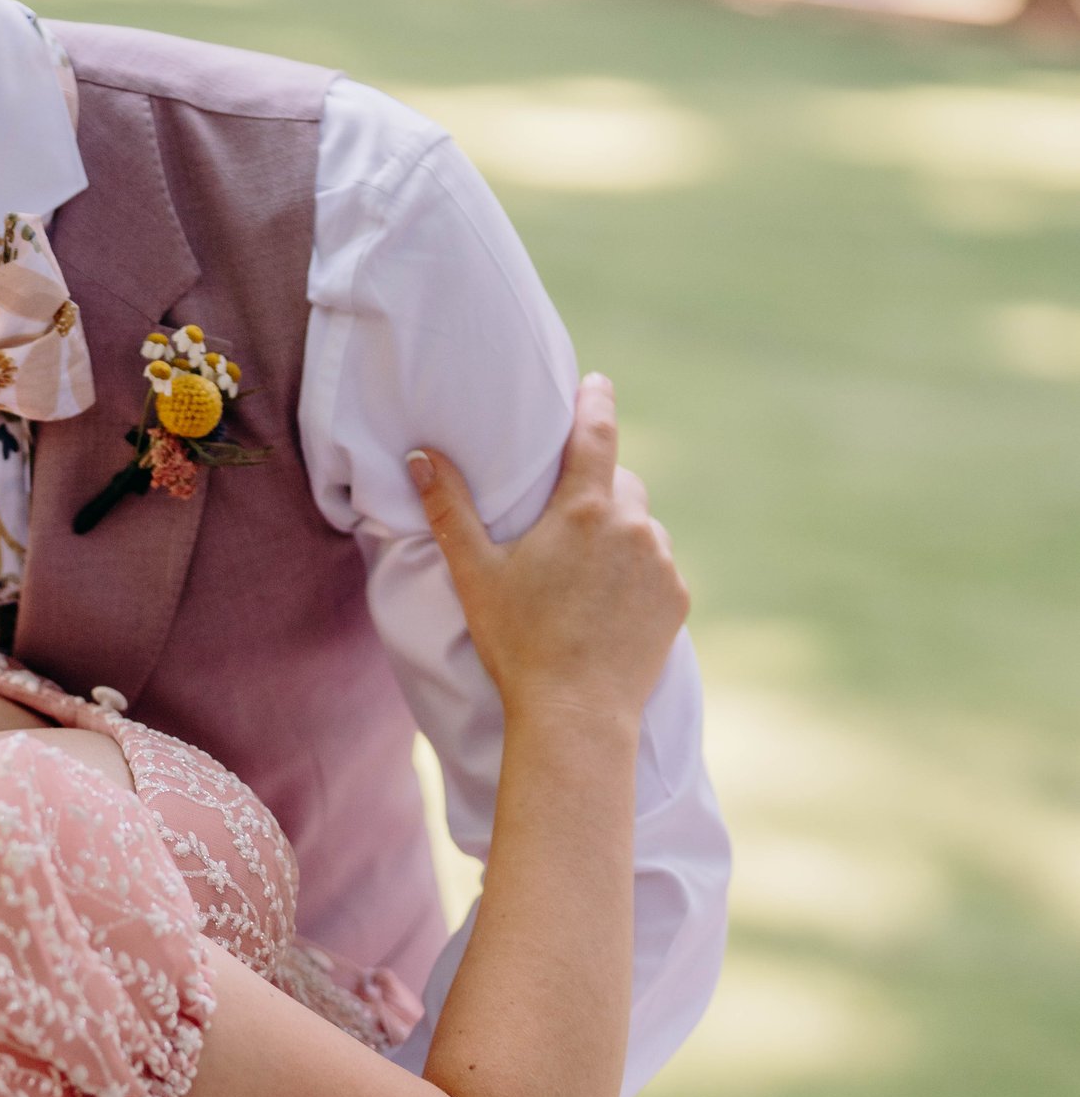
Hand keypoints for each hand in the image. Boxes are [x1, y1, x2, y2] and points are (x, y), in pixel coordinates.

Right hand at [409, 374, 687, 727]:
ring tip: (584, 571)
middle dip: (597, 488)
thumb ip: (449, 508)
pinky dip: (636, 572)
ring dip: (619, 532)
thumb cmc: (518, 642)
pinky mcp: (677, 600)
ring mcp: (661, 564)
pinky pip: (657, 567)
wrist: (576, 715)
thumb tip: (420, 455)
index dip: (595, 401)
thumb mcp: (474, 572)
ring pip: (641, 526)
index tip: (596, 382)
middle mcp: (633, 527)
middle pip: (620, 483)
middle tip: (566, 516)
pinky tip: (606, 603)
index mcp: (584, 510)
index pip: (597, 434)